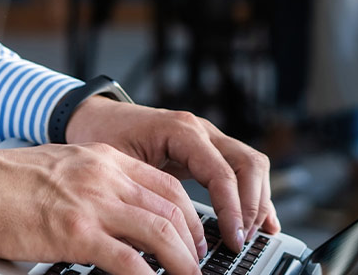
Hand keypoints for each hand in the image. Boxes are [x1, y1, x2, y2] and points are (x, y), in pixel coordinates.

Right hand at [0, 144, 206, 274]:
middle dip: (194, 242)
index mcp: (106, 159)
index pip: (167, 185)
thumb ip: (99, 183)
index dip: (190, 215)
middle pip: (172, 209)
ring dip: (182, 262)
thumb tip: (124, 211)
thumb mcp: (66, 165)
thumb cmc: (7, 180)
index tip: (195, 237)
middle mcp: (107, 177)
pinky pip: (129, 260)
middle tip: (198, 264)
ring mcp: (93, 205)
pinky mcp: (76, 234)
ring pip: (161, 233)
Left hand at [66, 98, 279, 249]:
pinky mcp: (208, 151)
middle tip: (242, 240)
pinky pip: (242, 170)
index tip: (233, 239)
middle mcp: (201, 130)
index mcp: (181, 130)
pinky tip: (263, 220)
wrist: (94, 117)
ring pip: (252, 166)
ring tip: (252, 235)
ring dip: (257, 201)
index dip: (232, 209)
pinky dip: (255, 195)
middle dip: (252, 206)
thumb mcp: (117, 164)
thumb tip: (162, 234)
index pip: (221, 172)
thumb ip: (143, 192)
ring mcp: (208, 139)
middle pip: (248, 164)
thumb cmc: (101, 136)